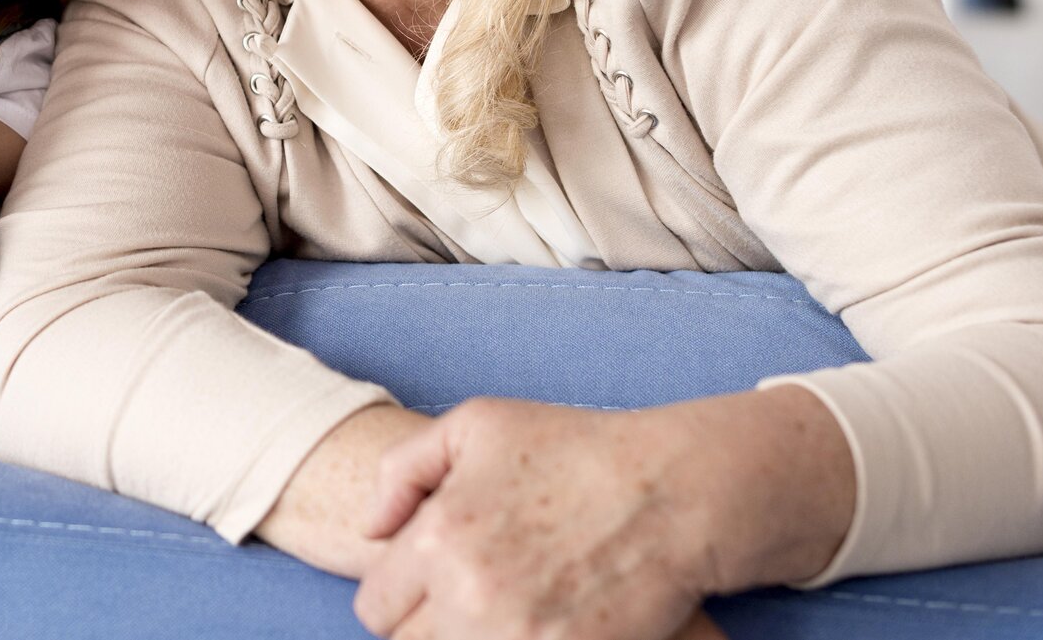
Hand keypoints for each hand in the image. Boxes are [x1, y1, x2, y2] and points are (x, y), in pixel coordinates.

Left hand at [353, 398, 721, 639]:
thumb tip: (368, 530)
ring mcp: (516, 635)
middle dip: (432, 626)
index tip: (431, 586)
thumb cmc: (575, 448)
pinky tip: (536, 624)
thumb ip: (401, 471)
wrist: (673, 492)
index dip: (400, 597)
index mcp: (436, 537)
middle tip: (473, 599)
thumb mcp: (475, 424)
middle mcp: (467, 594)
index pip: (374, 608)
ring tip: (505, 611)